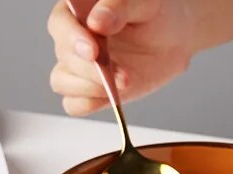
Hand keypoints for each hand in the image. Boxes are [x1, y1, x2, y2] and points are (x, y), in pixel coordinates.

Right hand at [48, 0, 192, 115]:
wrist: (171, 40)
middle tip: (121, 74)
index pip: (61, 24)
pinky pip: (74, 104)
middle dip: (91, 70)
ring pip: (62, 82)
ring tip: (123, 82)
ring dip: (89, 88)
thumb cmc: (154, 15)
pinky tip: (110, 97)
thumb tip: (97, 22)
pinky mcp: (89, 90)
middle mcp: (73, 38)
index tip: (93, 52)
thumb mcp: (143, 2)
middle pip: (64, 57)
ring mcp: (78, 67)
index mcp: (78, 10)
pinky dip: (88, 104)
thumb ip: (119, 7)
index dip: (73, 39)